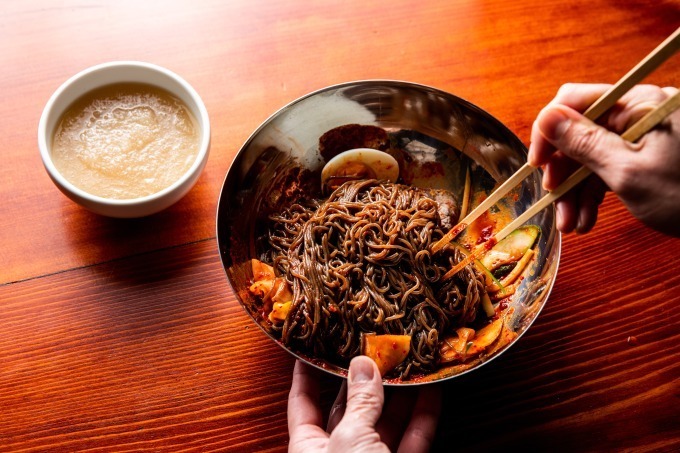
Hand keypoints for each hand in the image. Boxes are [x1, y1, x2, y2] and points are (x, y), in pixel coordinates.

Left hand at [287, 356, 440, 452]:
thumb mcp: (350, 440)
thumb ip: (360, 402)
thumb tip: (362, 364)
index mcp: (309, 448)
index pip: (303, 401)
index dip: (307, 373)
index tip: (312, 344)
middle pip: (349, 407)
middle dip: (364, 378)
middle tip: (376, 344)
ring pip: (385, 422)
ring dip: (399, 393)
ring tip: (409, 361)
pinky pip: (412, 442)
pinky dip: (423, 418)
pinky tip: (433, 393)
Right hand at [528, 83, 679, 235]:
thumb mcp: (627, 173)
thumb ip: (584, 144)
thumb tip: (546, 118)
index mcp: (638, 103)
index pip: (575, 101)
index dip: (549, 131)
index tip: (537, 164)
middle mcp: (638, 113)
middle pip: (579, 133)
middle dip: (562, 171)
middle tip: (553, 201)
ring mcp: (642, 136)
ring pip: (590, 156)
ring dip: (574, 191)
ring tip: (571, 224)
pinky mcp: (645, 156)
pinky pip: (606, 169)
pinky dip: (593, 195)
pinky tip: (586, 220)